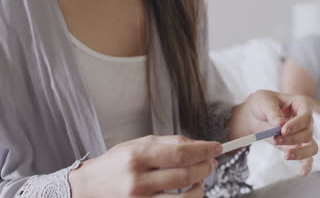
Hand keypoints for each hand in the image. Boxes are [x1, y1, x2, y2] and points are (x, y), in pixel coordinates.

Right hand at [69, 135, 221, 197]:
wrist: (89, 188)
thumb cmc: (116, 164)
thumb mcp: (138, 144)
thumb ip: (168, 143)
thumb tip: (198, 145)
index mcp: (137, 156)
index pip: (180, 152)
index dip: (204, 150)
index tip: (217, 147)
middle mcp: (138, 180)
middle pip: (186, 174)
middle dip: (206, 166)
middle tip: (212, 161)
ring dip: (201, 186)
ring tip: (201, 177)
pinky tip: (189, 190)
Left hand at [231, 90, 317, 175]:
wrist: (255, 115)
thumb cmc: (262, 103)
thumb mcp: (263, 101)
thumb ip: (272, 112)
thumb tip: (280, 124)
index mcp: (301, 104)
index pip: (306, 115)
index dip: (296, 124)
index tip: (283, 130)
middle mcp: (306, 120)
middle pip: (308, 132)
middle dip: (292, 138)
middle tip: (275, 138)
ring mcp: (304, 134)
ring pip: (311, 146)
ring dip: (299, 152)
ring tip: (286, 155)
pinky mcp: (298, 147)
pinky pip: (308, 158)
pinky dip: (306, 165)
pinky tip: (303, 172)